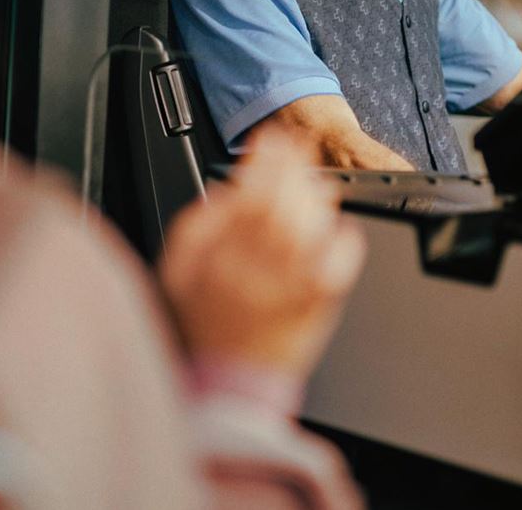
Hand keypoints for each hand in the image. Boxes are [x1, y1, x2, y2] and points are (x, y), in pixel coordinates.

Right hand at [160, 128, 365, 379]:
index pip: (249, 195)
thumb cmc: (204, 324)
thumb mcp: (178, 271)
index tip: (271, 140)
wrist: (232, 381)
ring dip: (318, 194)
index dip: (264, 161)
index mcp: (222, 260)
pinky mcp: (321, 304)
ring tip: (314, 181)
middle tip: (300, 145)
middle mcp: (260, 270)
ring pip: (313, 224)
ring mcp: (294, 287)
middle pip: (285, 203)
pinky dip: (343, 235)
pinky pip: (341, 260)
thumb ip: (197, 227)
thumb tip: (226, 192)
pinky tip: (337, 224)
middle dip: (295, 165)